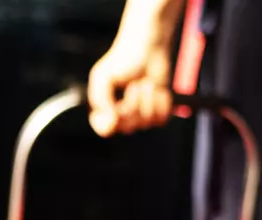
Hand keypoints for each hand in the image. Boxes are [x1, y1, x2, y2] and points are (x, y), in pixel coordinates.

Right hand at [87, 11, 178, 136]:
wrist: (148, 47)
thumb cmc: (123, 60)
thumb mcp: (102, 76)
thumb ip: (100, 98)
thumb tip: (109, 116)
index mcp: (103, 109)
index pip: (105, 130)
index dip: (112, 124)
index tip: (117, 111)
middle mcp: (120, 116)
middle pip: (128, 127)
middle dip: (134, 105)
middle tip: (135, 85)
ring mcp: (139, 116)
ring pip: (145, 123)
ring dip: (148, 100)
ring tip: (146, 82)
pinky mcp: (158, 111)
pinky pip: (160, 120)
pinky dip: (161, 103)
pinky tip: (157, 89)